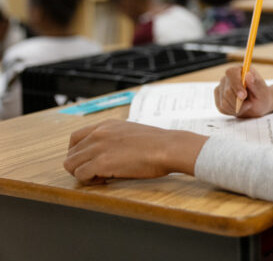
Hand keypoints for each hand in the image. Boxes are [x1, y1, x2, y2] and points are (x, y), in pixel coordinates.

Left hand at [63, 119, 206, 183]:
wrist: (168, 147)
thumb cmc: (157, 143)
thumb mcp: (131, 132)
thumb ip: (114, 138)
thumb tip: (109, 151)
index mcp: (106, 125)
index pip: (75, 138)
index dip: (78, 153)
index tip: (89, 161)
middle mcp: (98, 133)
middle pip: (71, 154)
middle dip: (80, 166)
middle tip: (96, 172)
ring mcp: (98, 148)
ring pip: (71, 165)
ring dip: (83, 174)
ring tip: (101, 177)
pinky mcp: (101, 162)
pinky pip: (81, 175)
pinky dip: (89, 181)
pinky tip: (105, 180)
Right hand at [214, 66, 272, 117]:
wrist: (259, 104)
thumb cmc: (262, 95)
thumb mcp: (263, 91)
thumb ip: (255, 84)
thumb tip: (248, 75)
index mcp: (240, 70)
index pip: (231, 73)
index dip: (236, 85)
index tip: (244, 95)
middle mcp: (229, 77)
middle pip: (227, 91)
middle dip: (239, 102)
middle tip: (250, 104)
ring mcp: (222, 87)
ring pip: (224, 102)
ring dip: (237, 108)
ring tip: (246, 105)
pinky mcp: (219, 97)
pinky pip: (222, 108)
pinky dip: (232, 111)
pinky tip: (239, 108)